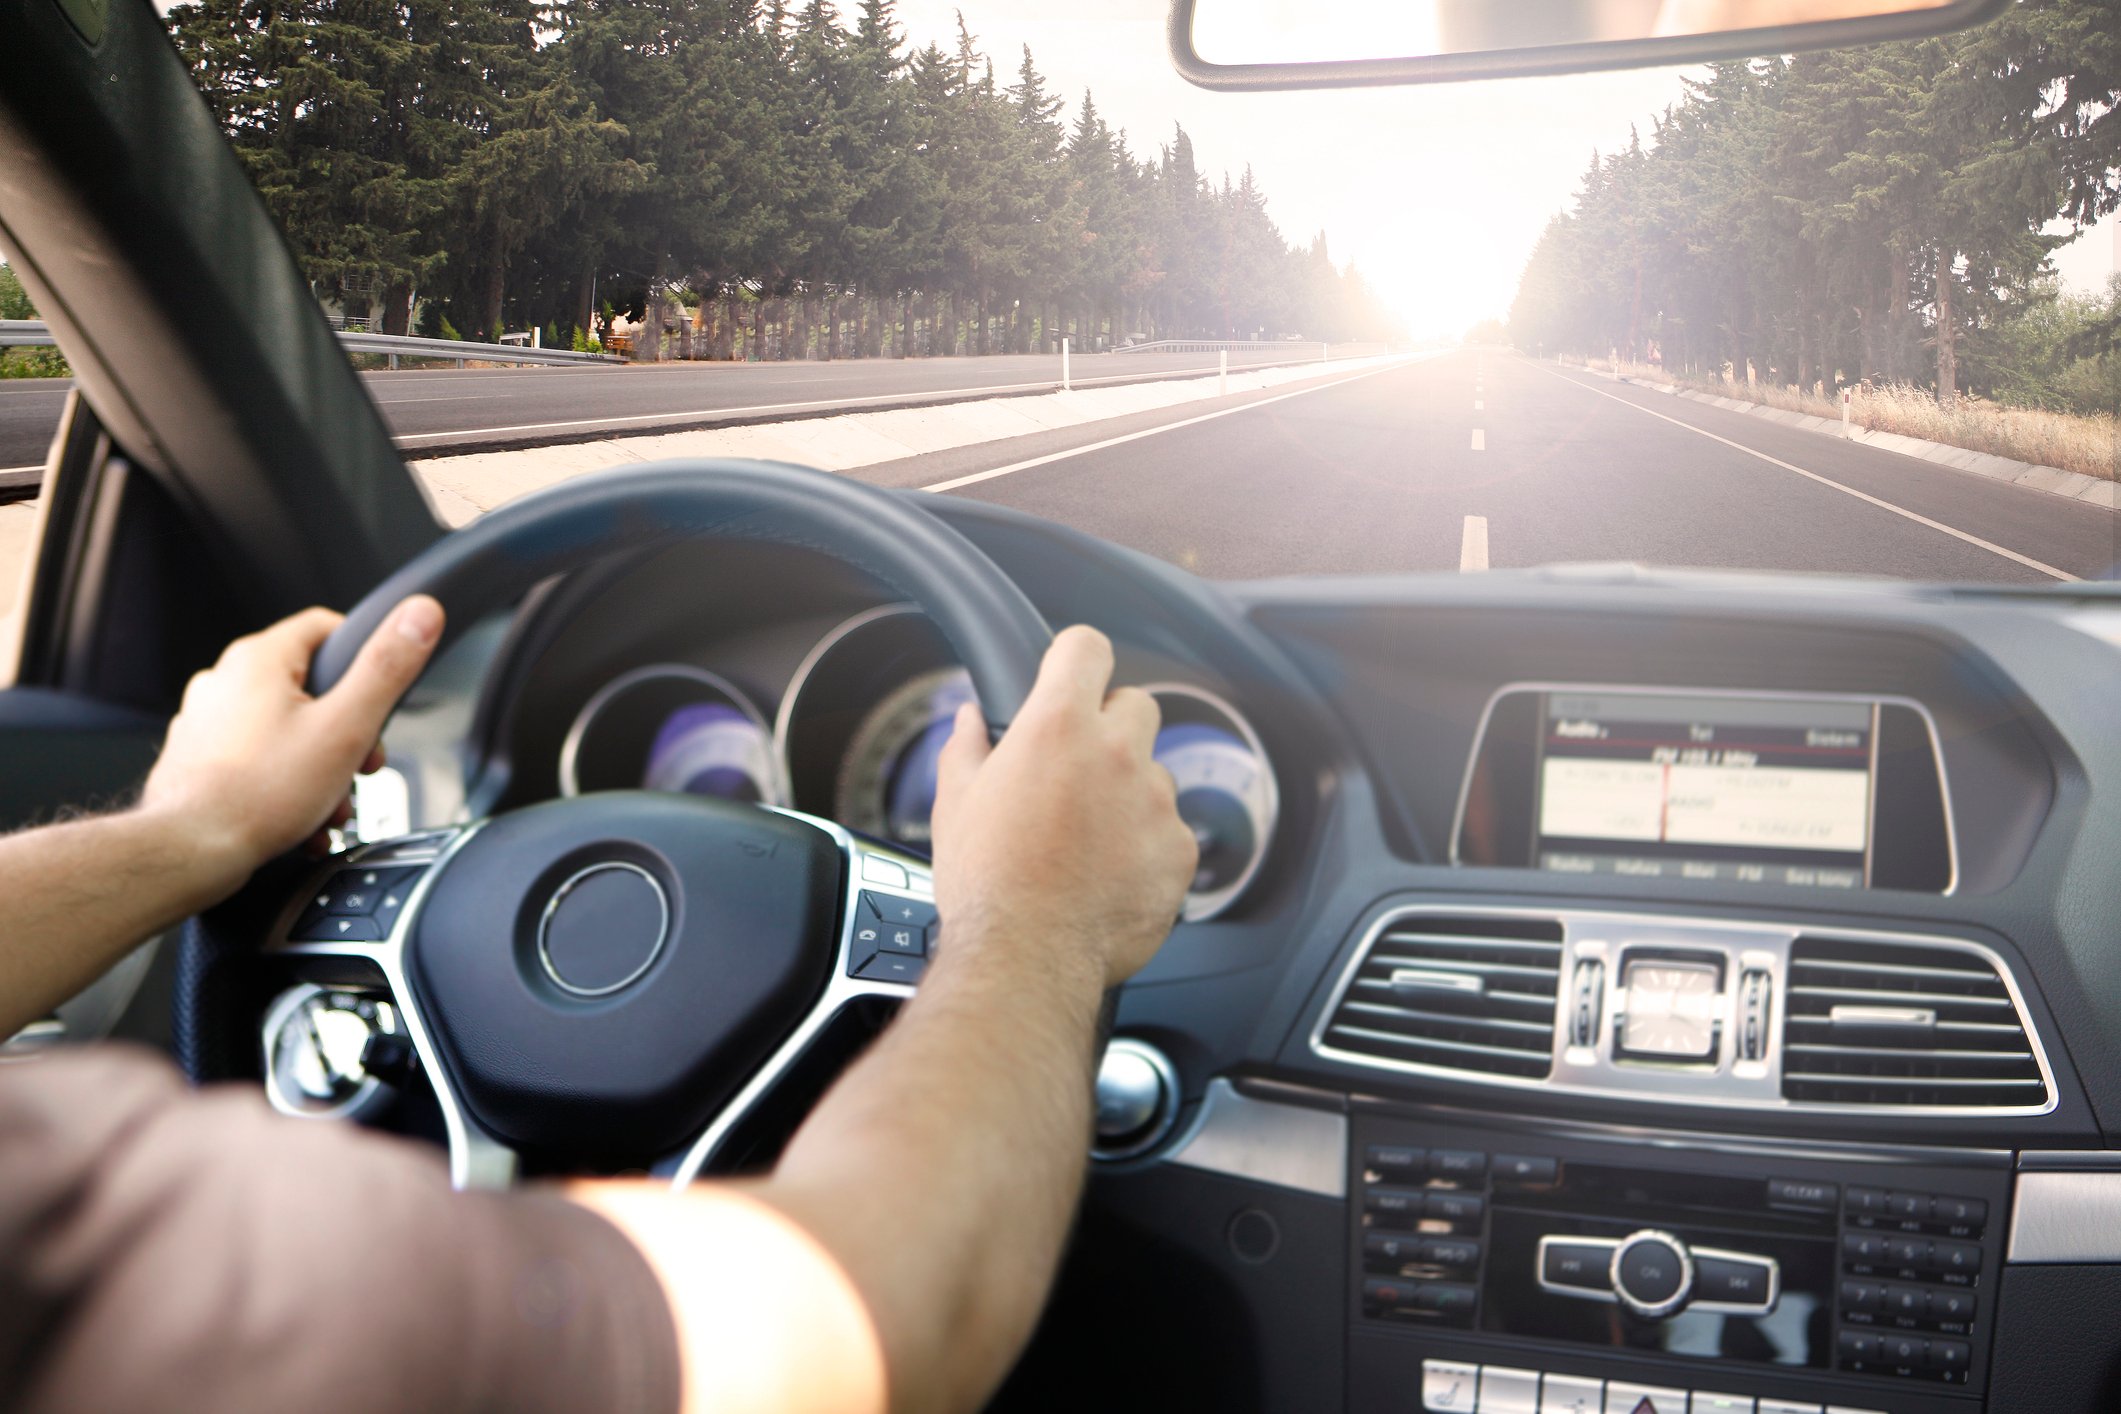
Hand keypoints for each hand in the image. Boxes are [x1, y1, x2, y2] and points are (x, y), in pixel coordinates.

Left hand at [140, 596, 443, 892]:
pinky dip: (287, 784)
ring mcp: (207, 721)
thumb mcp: (346, 726)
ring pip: (287, 730)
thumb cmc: (257, 794)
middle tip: (362, 764)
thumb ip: (386, 667)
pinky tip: (301, 817)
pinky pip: (259, 760)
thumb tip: (419, 615)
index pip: (325, 627)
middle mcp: (224, 682)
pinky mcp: (199, 758)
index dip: (364, 655)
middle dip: (348, 732)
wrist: (191, 852)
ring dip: (321, 767)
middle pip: (311, 688)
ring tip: (330, 801)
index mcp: (258, 660)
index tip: (381, 687)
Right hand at [930, 626, 1197, 988]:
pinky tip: (1109, 874)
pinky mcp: (1179, 850)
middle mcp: (1116, 753)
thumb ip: (967, 746)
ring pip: (1154, 773)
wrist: (1026, 958)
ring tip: (1088, 839)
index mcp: (1057, 727)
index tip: (1072, 676)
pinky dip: (1147, 845)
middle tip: (1079, 769)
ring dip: (1129, 792)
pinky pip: (1170, 829)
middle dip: (1111, 727)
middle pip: (1136, 705)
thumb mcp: (955, 802)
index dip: (1078, 658)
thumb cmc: (986, 883)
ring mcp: (1155, 802)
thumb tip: (970, 719)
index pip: (1088, 648)